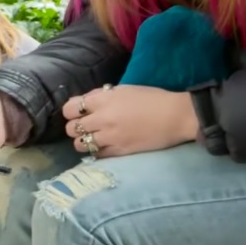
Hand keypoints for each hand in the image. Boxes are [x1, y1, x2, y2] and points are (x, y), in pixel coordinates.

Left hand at [63, 86, 198, 157]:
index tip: (78, 112)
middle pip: (71, 128)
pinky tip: (104, 146)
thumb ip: (103, 95)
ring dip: (83, 141)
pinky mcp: (118, 152)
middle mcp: (102, 119)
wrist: (175, 116)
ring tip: (94, 138)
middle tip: (87, 126)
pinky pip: (96, 155)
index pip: (70, 108)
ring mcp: (109, 138)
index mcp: (103, 100)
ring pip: (79, 144)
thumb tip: (88, 101)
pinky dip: (96, 151)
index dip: (71, 111)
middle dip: (76, 126)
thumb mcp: (125, 89)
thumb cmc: (153, 98)